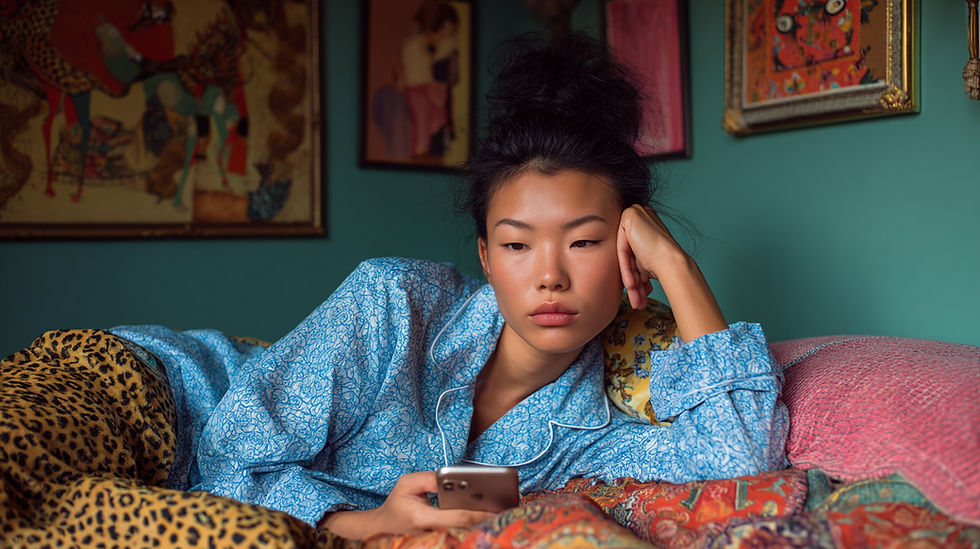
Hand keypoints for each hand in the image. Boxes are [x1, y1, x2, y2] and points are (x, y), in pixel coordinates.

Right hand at [319, 471, 492, 538]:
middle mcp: (433, 531)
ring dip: (482, 520)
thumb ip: (428, 479)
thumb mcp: (407, 483)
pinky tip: (488, 514)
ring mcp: (437, 537)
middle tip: (506, 506)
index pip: (456, 517)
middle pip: (465, 526)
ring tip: (502, 509)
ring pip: (464, 530)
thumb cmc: (398, 503)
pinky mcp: (441, 537)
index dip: (477, 513)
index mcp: (423, 518)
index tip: (494, 507)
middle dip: (485, 516)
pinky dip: (474, 522)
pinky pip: (460, 530)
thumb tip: (449, 477)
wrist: (385, 526)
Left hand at [616, 205, 726, 341]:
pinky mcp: (629, 217)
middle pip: (629, 254)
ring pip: (626, 255)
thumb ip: (633, 261)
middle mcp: (640, 216)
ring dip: (632, 281)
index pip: (633, 253)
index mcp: (645, 224)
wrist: (673, 263)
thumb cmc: (663, 265)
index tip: (641, 294)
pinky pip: (622, 249)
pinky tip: (631, 285)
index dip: (636, 275)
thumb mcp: (642, 263)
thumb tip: (626, 278)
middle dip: (634, 281)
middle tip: (638, 301)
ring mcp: (635, 214)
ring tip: (637, 300)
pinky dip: (626, 268)